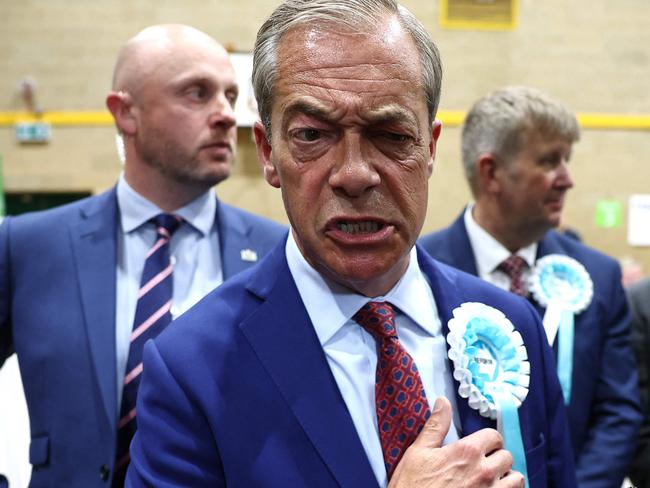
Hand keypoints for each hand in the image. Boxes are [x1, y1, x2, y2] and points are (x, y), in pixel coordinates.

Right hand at [388, 397, 524, 487]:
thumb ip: (436, 425)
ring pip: (516, 479)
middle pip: (506, 456)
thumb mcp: (418, 452)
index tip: (480, 446)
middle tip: (483, 463)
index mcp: (466, 452)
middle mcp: (483, 471)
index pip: (493, 436)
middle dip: (497, 457)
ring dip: (507, 477)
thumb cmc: (412, 485)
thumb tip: (443, 402)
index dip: (487, 440)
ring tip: (493, 480)